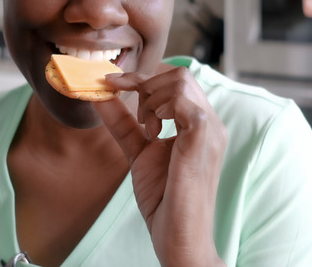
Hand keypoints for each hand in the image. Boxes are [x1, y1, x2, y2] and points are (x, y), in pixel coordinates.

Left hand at [94, 67, 227, 266]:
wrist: (180, 237)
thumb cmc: (165, 199)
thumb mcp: (138, 151)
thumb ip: (123, 122)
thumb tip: (100, 94)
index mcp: (200, 123)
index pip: (176, 80)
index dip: (141, 77)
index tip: (110, 83)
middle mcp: (211, 122)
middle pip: (178, 74)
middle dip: (144, 84)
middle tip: (134, 115)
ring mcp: (210, 130)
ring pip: (179, 81)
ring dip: (150, 99)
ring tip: (146, 129)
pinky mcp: (203, 139)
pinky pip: (182, 100)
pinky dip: (159, 108)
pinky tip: (152, 132)